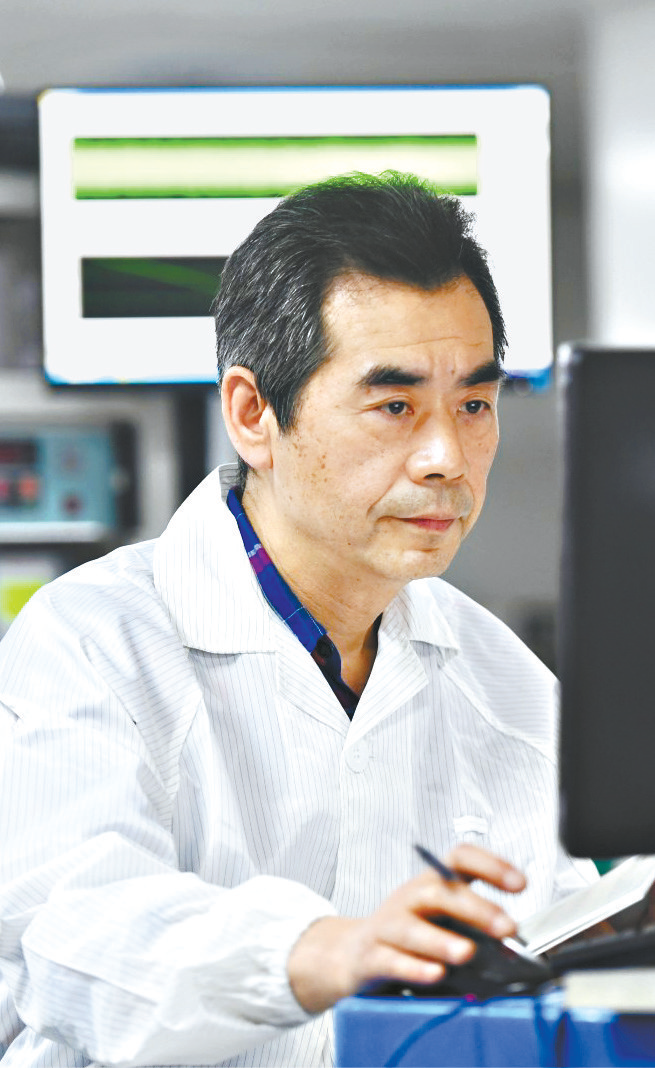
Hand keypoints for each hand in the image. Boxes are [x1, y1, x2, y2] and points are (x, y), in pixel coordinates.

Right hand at [287, 844, 525, 1013]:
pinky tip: (435, 974)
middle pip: (439, 892)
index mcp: (433, 883)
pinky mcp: (372, 955)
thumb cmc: (408, 935)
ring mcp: (388, 926)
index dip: (490, 865)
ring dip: (441, 940)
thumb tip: (515, 948)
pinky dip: (413, 967)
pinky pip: (391, 960)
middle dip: (475, 908)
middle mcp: (410, 898)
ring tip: (467, 953)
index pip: (460, 858)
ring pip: (411, 928)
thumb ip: (475, 929)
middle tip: (507, 928)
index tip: (520, 884)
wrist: (352, 953)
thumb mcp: (441, 920)